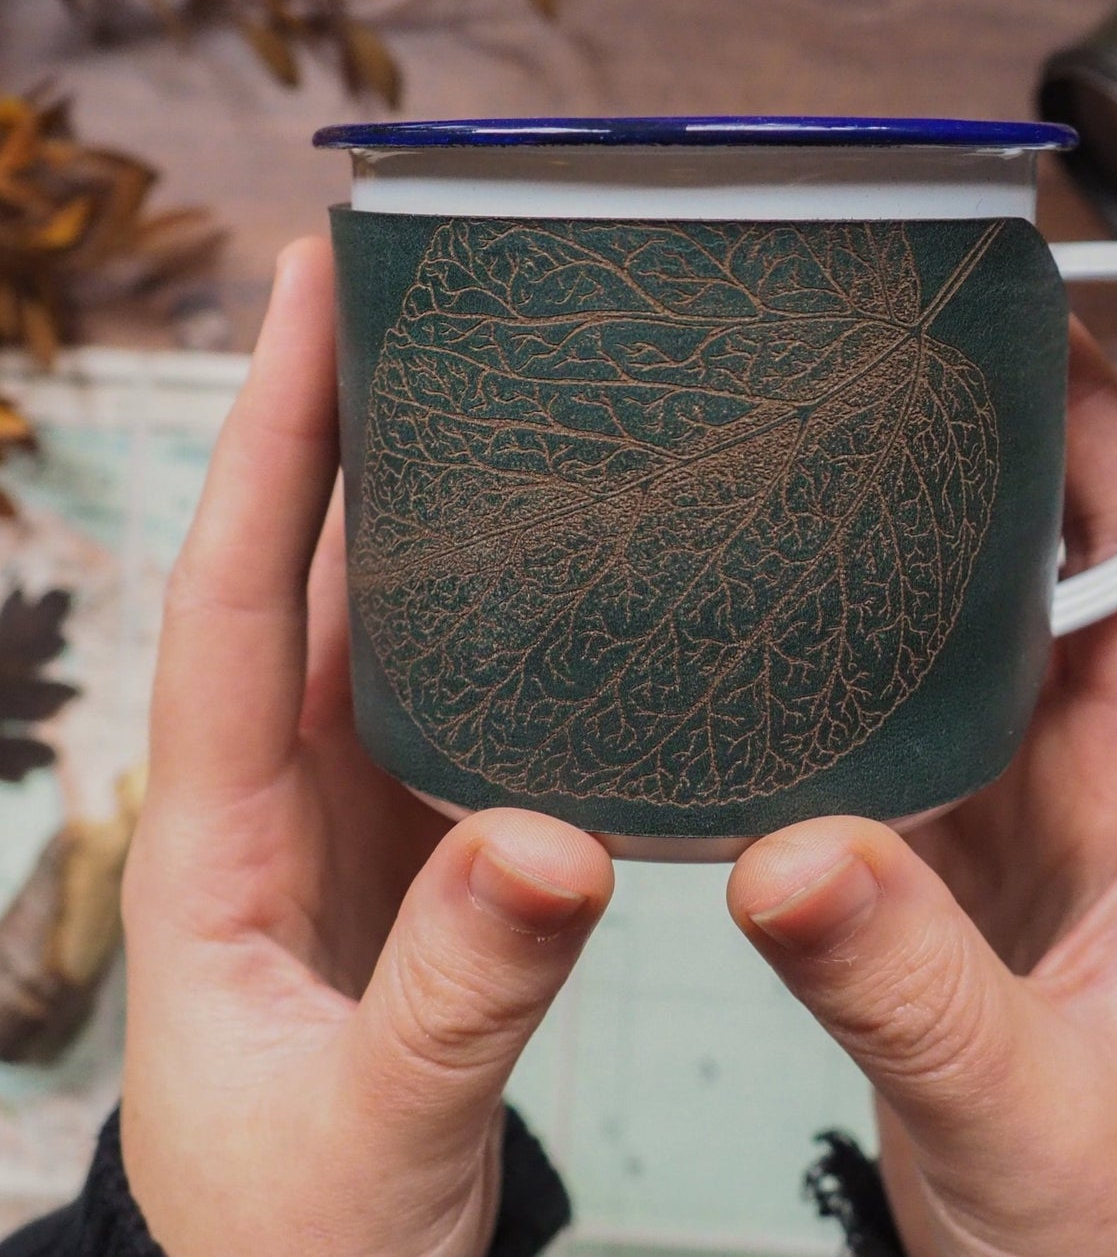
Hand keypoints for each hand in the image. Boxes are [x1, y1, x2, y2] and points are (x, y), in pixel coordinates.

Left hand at [120, 239, 614, 1256]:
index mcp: (220, 842)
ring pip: (377, 624)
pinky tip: (563, 570)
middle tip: (415, 288)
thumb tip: (558, 840)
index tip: (307, 294)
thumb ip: (459, 994)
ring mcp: (349, 815)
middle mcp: (275, 799)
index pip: (230, 599)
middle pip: (302, 573)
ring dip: (425, 506)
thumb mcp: (369, 1136)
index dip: (268, 442)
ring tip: (499, 387)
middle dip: (342, 422)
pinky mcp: (420, 847)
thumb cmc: (301, 1240)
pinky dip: (498, 618)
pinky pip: (452, 698)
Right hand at [729, 322, 1116, 1256]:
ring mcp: (1008, 828)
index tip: (1045, 335)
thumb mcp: (1020, 1104)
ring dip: (911, 560)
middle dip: (993, 462)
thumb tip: (793, 858)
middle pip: (1050, 577)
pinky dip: (844, 675)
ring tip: (819, 465)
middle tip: (894, 363)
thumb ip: (911, 983)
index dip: (1116, 442)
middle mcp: (1084, 792)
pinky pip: (894, 735)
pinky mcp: (938, 876)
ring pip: (965, 649)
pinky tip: (769, 650)